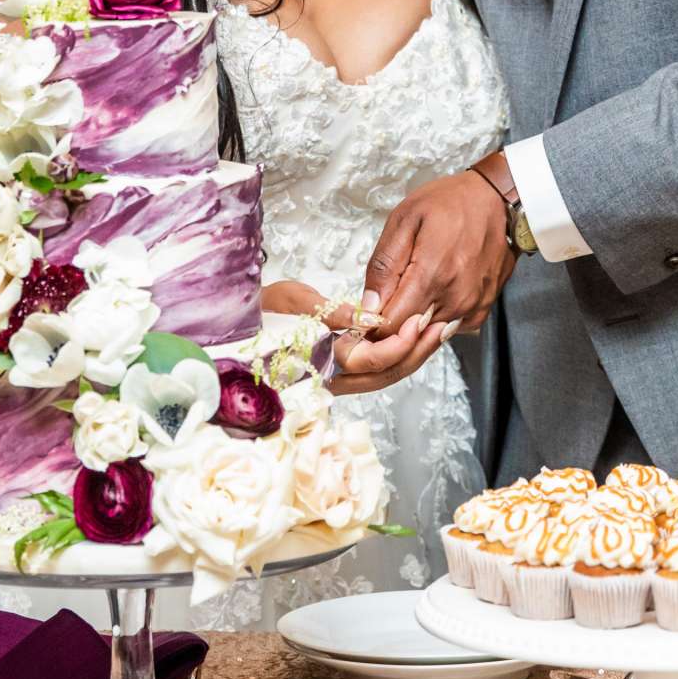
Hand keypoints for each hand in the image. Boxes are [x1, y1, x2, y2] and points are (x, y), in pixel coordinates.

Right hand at [262, 281, 452, 395]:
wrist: (237, 330)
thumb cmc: (260, 311)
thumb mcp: (294, 300)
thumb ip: (334, 312)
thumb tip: (373, 319)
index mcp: (317, 361)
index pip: (369, 363)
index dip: (397, 344)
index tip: (416, 321)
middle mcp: (329, 378)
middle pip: (385, 375)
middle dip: (416, 352)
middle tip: (440, 326)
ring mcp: (335, 378)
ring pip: (383, 376)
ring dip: (412, 354)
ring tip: (435, 330)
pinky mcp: (339, 370)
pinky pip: (375, 369)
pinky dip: (398, 353)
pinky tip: (414, 336)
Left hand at [363, 164, 516, 334]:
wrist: (496, 198)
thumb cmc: (450, 202)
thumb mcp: (405, 219)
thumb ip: (384, 265)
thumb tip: (369, 305)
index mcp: (431, 275)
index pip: (391, 327)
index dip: (371, 327)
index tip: (363, 316)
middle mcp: (454, 299)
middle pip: (409, 339)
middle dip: (388, 331)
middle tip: (379, 308)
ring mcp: (471, 306)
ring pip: (428, 338)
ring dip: (411, 327)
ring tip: (404, 299)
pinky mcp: (482, 309)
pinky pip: (448, 330)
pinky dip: (433, 321)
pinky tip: (429, 298)